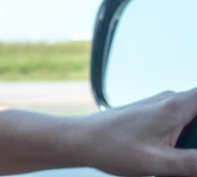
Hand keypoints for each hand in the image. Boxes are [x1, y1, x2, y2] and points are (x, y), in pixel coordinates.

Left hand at [77, 87, 196, 175]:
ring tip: (173, 160)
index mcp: (175, 106)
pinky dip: (185, 142)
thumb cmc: (111, 147)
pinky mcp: (155, 116)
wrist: (79, 140)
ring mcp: (163, 107)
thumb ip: (194, 164)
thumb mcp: (158, 163)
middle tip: (185, 155)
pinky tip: (173, 159)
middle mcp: (171, 100)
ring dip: (193, 142)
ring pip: (194, 120)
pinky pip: (182, 124)